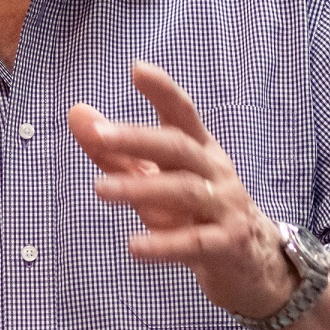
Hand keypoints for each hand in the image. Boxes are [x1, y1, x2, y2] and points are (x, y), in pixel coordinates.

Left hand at [71, 61, 295, 321]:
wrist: (252, 260)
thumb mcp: (155, 178)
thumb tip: (76, 113)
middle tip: (99, 134)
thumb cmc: (194, 211)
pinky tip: (134, 248)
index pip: (182, 113)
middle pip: (178, 147)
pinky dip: (165, 245)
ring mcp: (224, 206)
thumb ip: (114, 151)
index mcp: (199, 149)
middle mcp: (214, 171)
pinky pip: (195, 242)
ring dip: (140, 189)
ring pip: (184, 191)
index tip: (137, 70)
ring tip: (100, 189)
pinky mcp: (227, 243)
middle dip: (138, 138)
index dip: (163, 91)